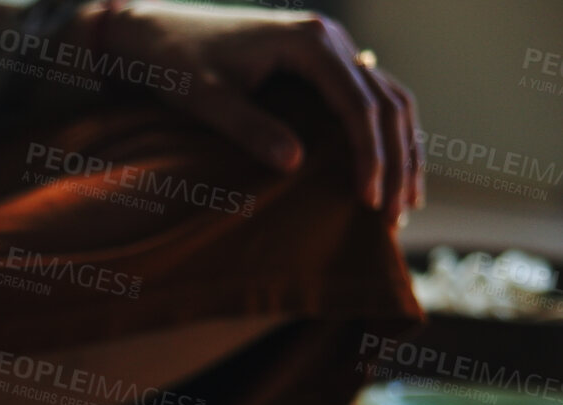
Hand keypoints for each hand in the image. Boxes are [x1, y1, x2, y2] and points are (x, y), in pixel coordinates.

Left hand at [81, 1, 423, 219]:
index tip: (369, 201)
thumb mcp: (205, 98)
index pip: (359, 105)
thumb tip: (295, 163)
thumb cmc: (176, 63)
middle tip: (396, 216)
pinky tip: (390, 166)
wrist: (157, 30)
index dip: (370, 156)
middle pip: (387, 101)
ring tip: (405, 200)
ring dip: (402, 148)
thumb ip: (248, 127)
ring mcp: (330, 46)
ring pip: (389, 96)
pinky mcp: (321, 59)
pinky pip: (369, 94)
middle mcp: (331, 38)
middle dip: (398, 161)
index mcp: (310, 43)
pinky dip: (384, 131)